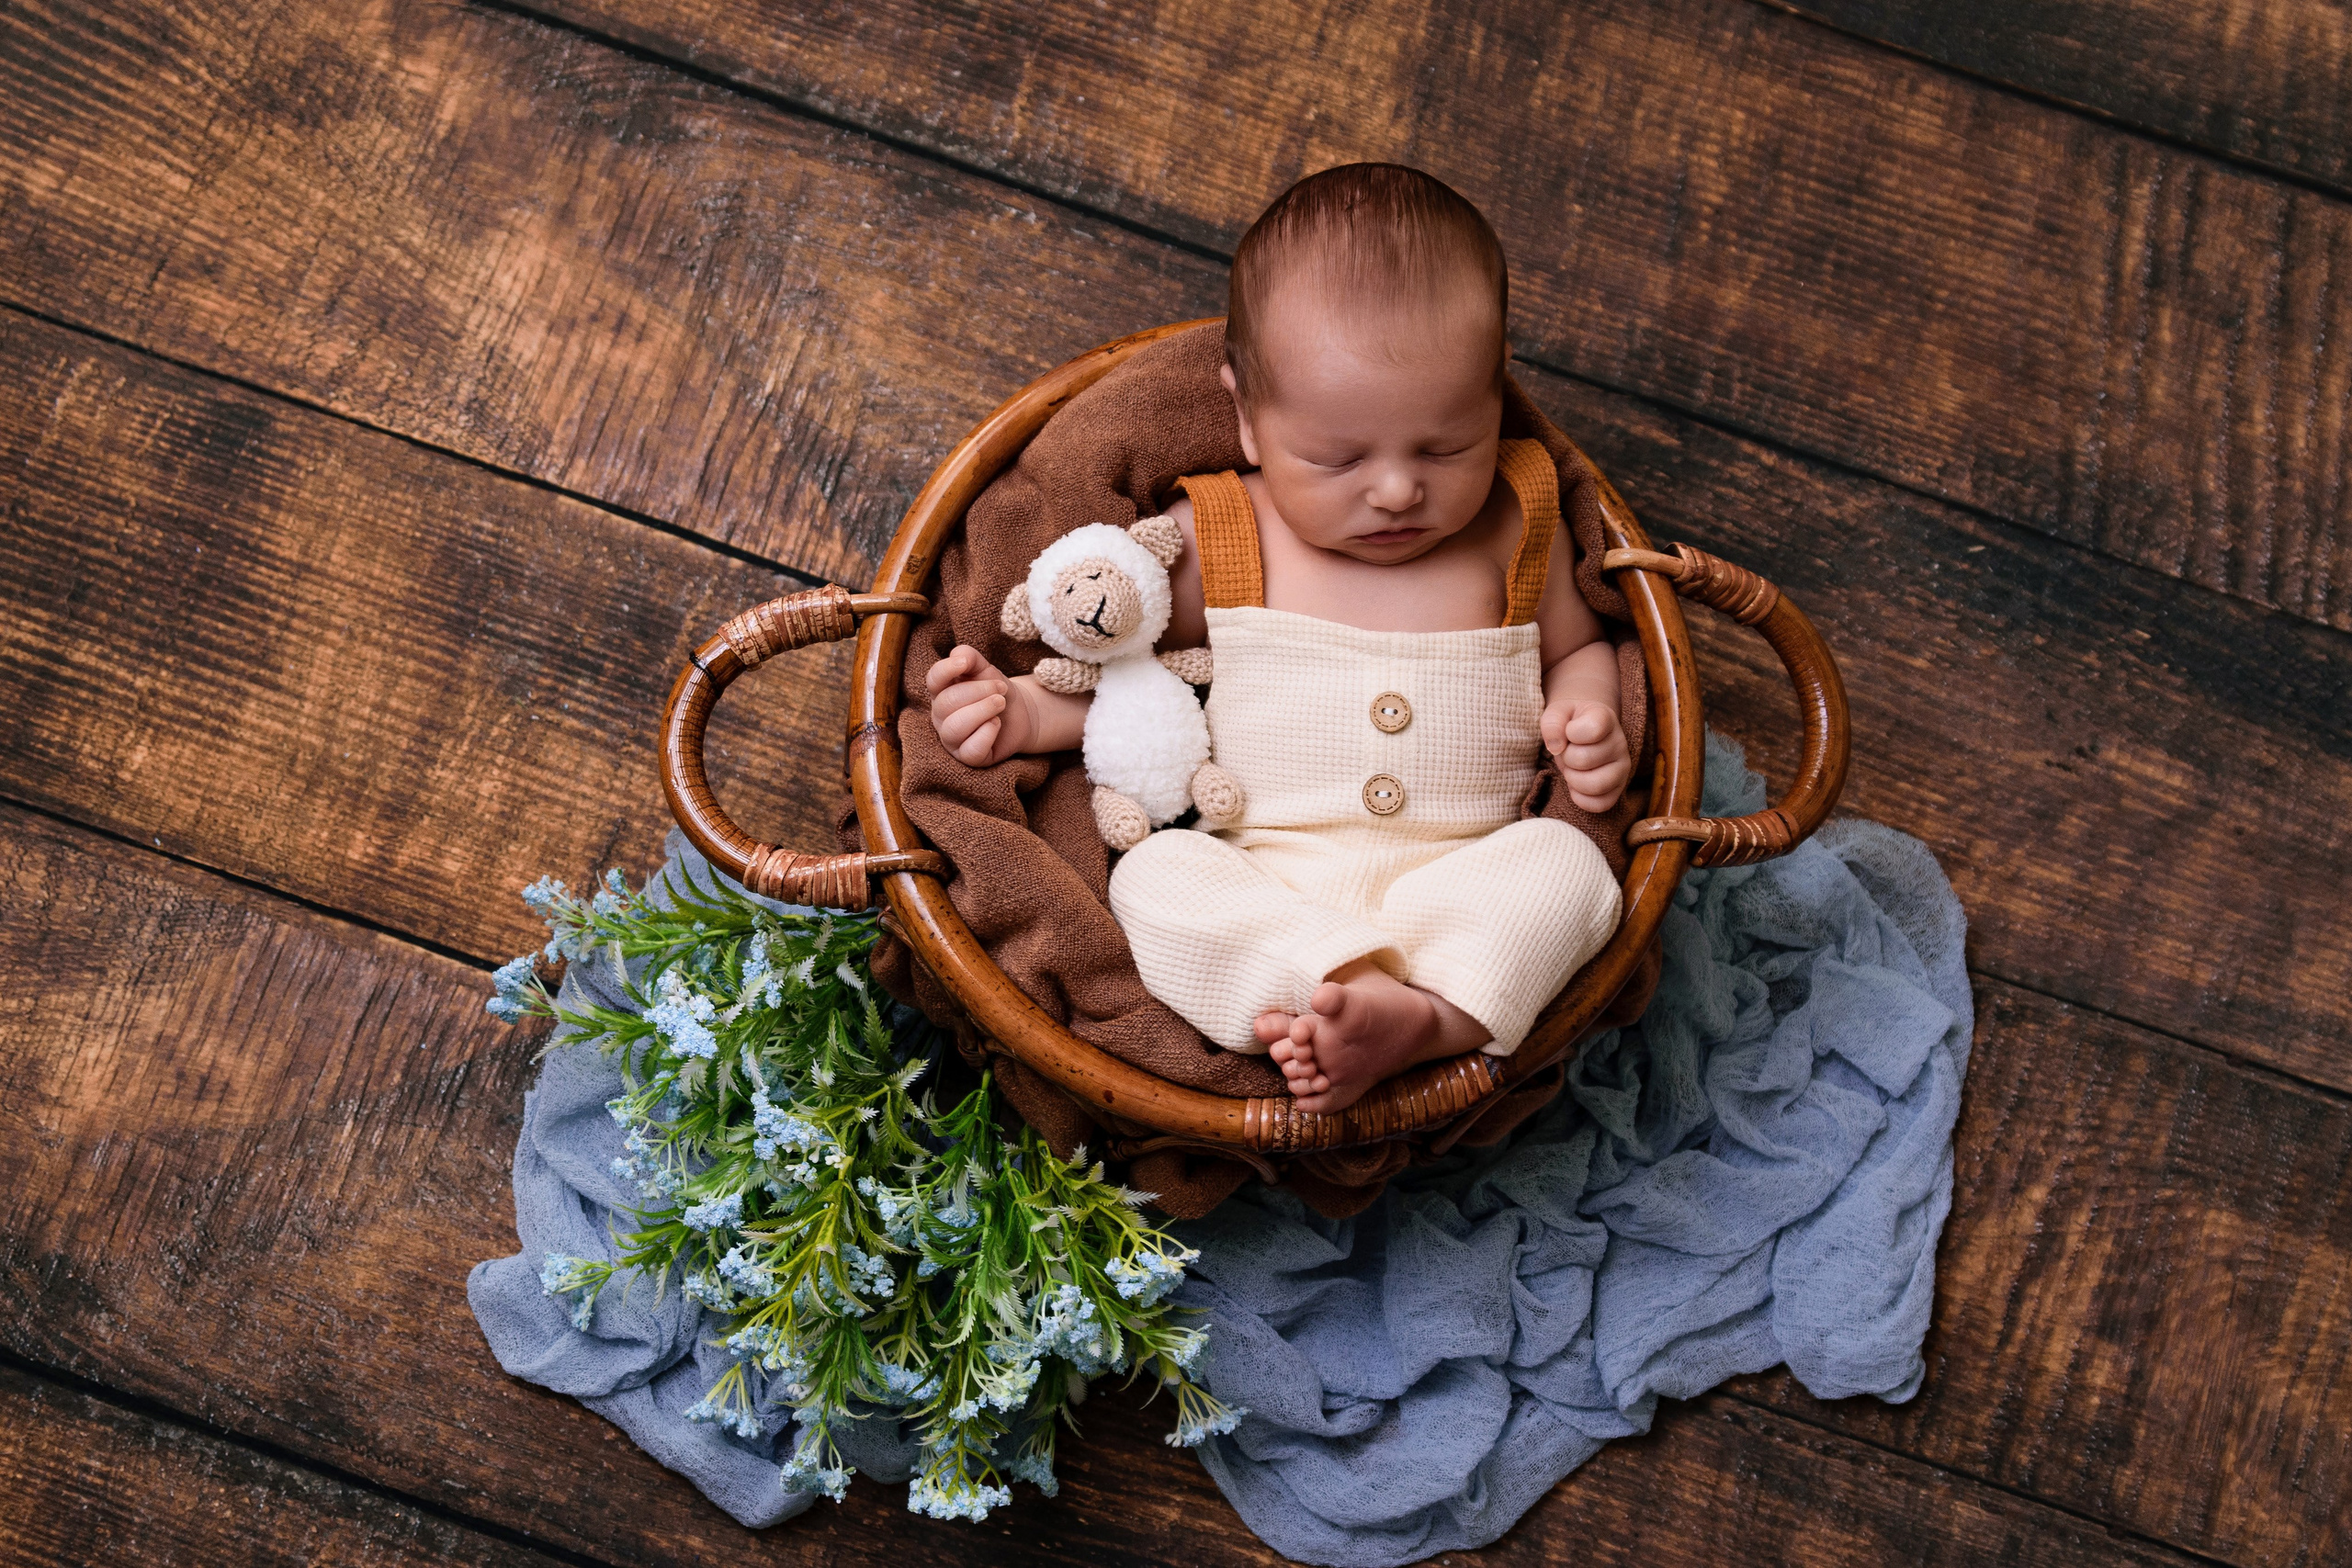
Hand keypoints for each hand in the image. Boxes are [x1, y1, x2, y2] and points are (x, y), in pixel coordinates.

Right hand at [925, 644, 1029, 764]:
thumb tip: (958, 654)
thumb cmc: (996, 690)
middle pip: (947, 703)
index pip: (932, 680)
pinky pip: (970, 750)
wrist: (1020, 713)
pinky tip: (997, 724)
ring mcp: (951, 739)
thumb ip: (971, 658)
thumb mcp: (986, 670)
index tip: (965, 663)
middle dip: (979, 691)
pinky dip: (987, 734)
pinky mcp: (967, 757)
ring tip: (1000, 703)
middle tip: (1001, 689)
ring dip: (983, 710)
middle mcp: (940, 716)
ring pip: (955, 728)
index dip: (946, 670)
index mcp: (941, 691)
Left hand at [1542, 699, 1628, 812]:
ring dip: (1573, 779)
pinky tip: (1577, 784)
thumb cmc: (1570, 722)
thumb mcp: (1557, 712)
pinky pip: (1600, 804)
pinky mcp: (1619, 789)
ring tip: (1573, 768)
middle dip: (1566, 758)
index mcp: (1606, 719)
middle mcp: (1620, 743)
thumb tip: (1556, 747)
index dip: (1569, 732)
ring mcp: (1623, 768)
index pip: (1592, 729)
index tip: (1568, 731)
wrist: (1584, 731)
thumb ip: (1552, 722)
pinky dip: (1581, 798)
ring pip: (1594, 785)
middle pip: (1583, 759)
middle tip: (1568, 752)